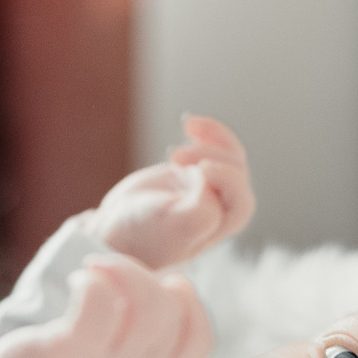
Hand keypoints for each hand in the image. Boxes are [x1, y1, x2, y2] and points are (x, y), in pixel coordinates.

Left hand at [0, 253, 211, 357]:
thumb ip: (143, 341)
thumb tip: (164, 288)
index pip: (200, 341)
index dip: (190, 304)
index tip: (156, 290)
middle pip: (173, 313)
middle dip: (147, 275)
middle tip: (110, 272)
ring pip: (145, 307)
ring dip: (121, 269)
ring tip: (92, 270)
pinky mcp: (65, 352)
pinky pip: (97, 305)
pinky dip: (92, 281)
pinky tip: (77, 282)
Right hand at [89, 114, 254, 269]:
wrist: (117, 227)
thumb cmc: (143, 233)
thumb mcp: (170, 227)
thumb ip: (200, 214)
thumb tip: (211, 185)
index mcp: (222, 224)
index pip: (240, 198)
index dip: (227, 179)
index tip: (201, 168)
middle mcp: (222, 206)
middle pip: (236, 171)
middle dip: (210, 155)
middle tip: (174, 155)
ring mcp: (210, 187)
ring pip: (229, 153)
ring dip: (212, 135)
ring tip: (187, 126)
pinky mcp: (196, 171)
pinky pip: (215, 146)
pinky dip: (207, 131)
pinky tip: (188, 124)